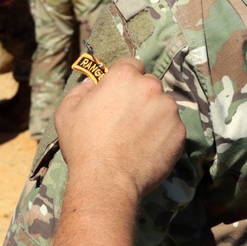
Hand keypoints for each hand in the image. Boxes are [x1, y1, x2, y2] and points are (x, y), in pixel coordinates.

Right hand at [54, 57, 183, 199]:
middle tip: (126, 118)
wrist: (107, 181)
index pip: (131, 64)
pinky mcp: (179, 132)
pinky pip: (172, 127)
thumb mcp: (67, 112)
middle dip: (139, 96)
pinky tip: (146, 147)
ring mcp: (168, 110)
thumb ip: (80, 90)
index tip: (118, 93)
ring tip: (136, 136)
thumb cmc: (83, 144)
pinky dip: (162, 134)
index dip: (123, 79)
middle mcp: (150, 87)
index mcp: (123, 76)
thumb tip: (90, 84)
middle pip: (148, 84)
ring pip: (163, 105)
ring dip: (153, 114)